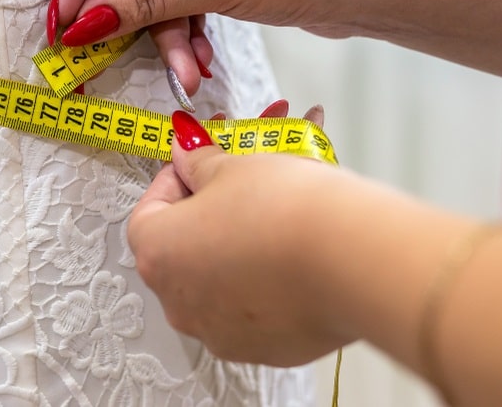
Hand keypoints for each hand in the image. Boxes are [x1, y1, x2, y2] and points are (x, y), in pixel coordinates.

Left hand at [128, 106, 352, 365]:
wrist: (352, 260)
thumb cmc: (284, 210)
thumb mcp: (234, 166)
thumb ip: (200, 162)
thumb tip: (187, 154)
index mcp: (157, 253)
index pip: (149, 209)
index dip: (176, 178)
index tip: (201, 161)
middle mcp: (178, 302)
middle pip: (183, 247)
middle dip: (208, 212)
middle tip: (239, 183)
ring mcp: (219, 331)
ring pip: (218, 279)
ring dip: (236, 245)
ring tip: (273, 213)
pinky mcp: (264, 348)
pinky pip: (254, 306)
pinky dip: (266, 279)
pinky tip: (294, 252)